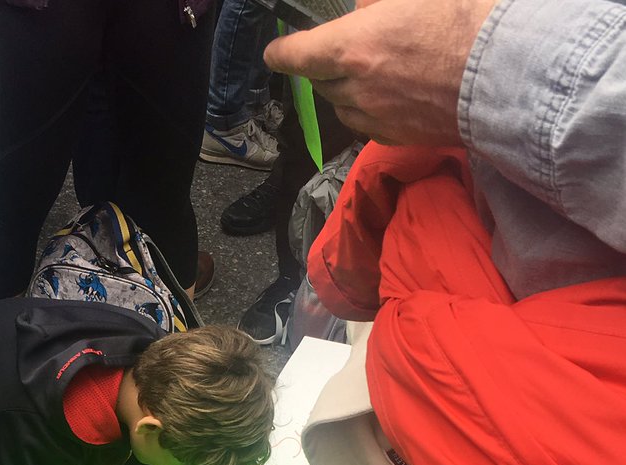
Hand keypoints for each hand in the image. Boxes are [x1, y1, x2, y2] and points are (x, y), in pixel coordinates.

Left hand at [264, 0, 498, 145]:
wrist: (504, 74)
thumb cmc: (463, 22)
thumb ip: (377, 4)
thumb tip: (362, 10)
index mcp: (350, 49)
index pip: (296, 55)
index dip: (281, 52)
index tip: (275, 52)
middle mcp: (354, 89)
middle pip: (320, 82)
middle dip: (326, 66)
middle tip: (348, 49)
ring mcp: (374, 118)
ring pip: (342, 107)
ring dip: (347, 91)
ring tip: (372, 73)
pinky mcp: (396, 138)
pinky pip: (367, 126)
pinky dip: (369, 111)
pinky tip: (391, 97)